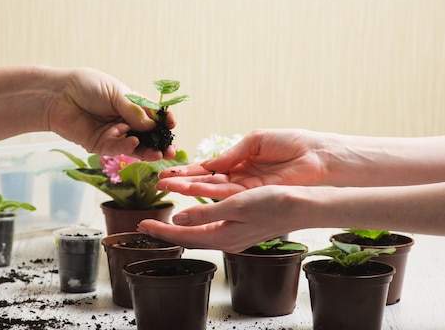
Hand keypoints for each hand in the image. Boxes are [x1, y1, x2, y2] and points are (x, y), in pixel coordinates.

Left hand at [50, 67, 175, 160]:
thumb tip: (153, 126)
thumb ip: (134, 110)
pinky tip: (133, 143)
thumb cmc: (86, 86)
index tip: (172, 124)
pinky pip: (118, 149)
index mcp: (132, 105)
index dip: (165, 121)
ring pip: (137, 146)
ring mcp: (114, 134)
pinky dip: (127, 148)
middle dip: (161, 143)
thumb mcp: (116, 92)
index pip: (154, 116)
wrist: (57, 95)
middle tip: (171, 150)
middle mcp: (126, 121)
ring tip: (158, 153)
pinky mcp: (101, 145)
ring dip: (148, 151)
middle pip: (149, 135)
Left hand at [138, 185, 302, 252]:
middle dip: (165, 232)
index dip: (161, 230)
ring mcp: (235, 237)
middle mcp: (227, 241)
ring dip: (179, 228)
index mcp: (223, 236)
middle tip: (145, 225)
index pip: (183, 234)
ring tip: (164, 222)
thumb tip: (178, 218)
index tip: (143, 224)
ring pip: (199, 235)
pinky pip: (210, 230)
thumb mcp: (235, 205)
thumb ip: (205, 214)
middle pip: (188, 238)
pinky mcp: (241, 231)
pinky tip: (194, 218)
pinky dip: (196, 224)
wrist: (301, 207)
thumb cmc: (272, 203)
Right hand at [156, 128, 325, 198]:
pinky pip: (227, 193)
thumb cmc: (291, 143)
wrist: (316, 155)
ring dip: (189, 188)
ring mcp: (246, 187)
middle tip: (160, 183)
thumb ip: (231, 154)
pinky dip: (209, 192)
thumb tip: (209, 163)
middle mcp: (239, 176)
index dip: (188, 170)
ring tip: (169, 187)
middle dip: (182, 182)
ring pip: (212, 190)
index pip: (208, 167)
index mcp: (239, 161)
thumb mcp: (255, 140)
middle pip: (205, 181)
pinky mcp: (255, 194)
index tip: (169, 171)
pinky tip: (192, 190)